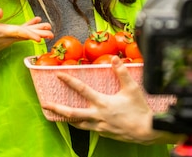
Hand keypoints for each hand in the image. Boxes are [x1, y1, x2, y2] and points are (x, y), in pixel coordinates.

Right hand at [0, 8, 53, 66]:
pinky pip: (20, 34)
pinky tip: (35, 22)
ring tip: (49, 28)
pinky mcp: (6, 39)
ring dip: (37, 31)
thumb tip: (0, 11)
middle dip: (39, 33)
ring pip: (24, 35)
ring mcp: (7, 39)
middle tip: (51, 33)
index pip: (18, 33)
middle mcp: (6, 38)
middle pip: (25, 35)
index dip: (30, 34)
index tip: (40, 38)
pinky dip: (28, 28)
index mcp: (0, 32)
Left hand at [41, 55, 184, 144]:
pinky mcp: (102, 133)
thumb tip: (114, 58)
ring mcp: (99, 126)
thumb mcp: (131, 89)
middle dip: (57, 108)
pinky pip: (86, 128)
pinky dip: (78, 124)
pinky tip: (77, 121)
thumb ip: (122, 72)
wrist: (146, 131)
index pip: (82, 89)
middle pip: (71, 113)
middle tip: (45, 105)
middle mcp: (97, 116)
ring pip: (77, 123)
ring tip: (56, 114)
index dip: (69, 81)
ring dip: (65, 118)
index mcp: (103, 103)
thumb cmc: (139, 110)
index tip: (58, 74)